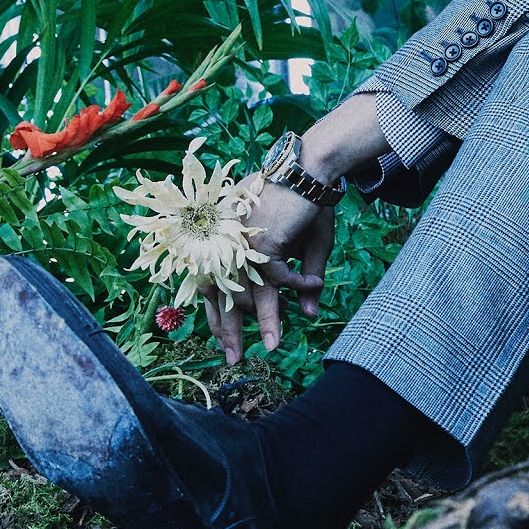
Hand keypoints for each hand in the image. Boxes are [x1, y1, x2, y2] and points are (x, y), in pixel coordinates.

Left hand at [199, 177, 336, 365]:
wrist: (309, 168)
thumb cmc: (305, 203)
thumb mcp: (306, 247)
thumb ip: (303, 282)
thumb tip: (309, 315)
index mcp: (229, 243)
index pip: (215, 286)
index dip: (219, 315)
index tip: (224, 341)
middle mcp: (229, 244)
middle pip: (225, 296)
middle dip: (230, 331)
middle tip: (233, 359)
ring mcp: (242, 245)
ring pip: (251, 293)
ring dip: (266, 321)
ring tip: (273, 347)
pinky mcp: (262, 242)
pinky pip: (280, 278)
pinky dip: (298, 286)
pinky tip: (312, 286)